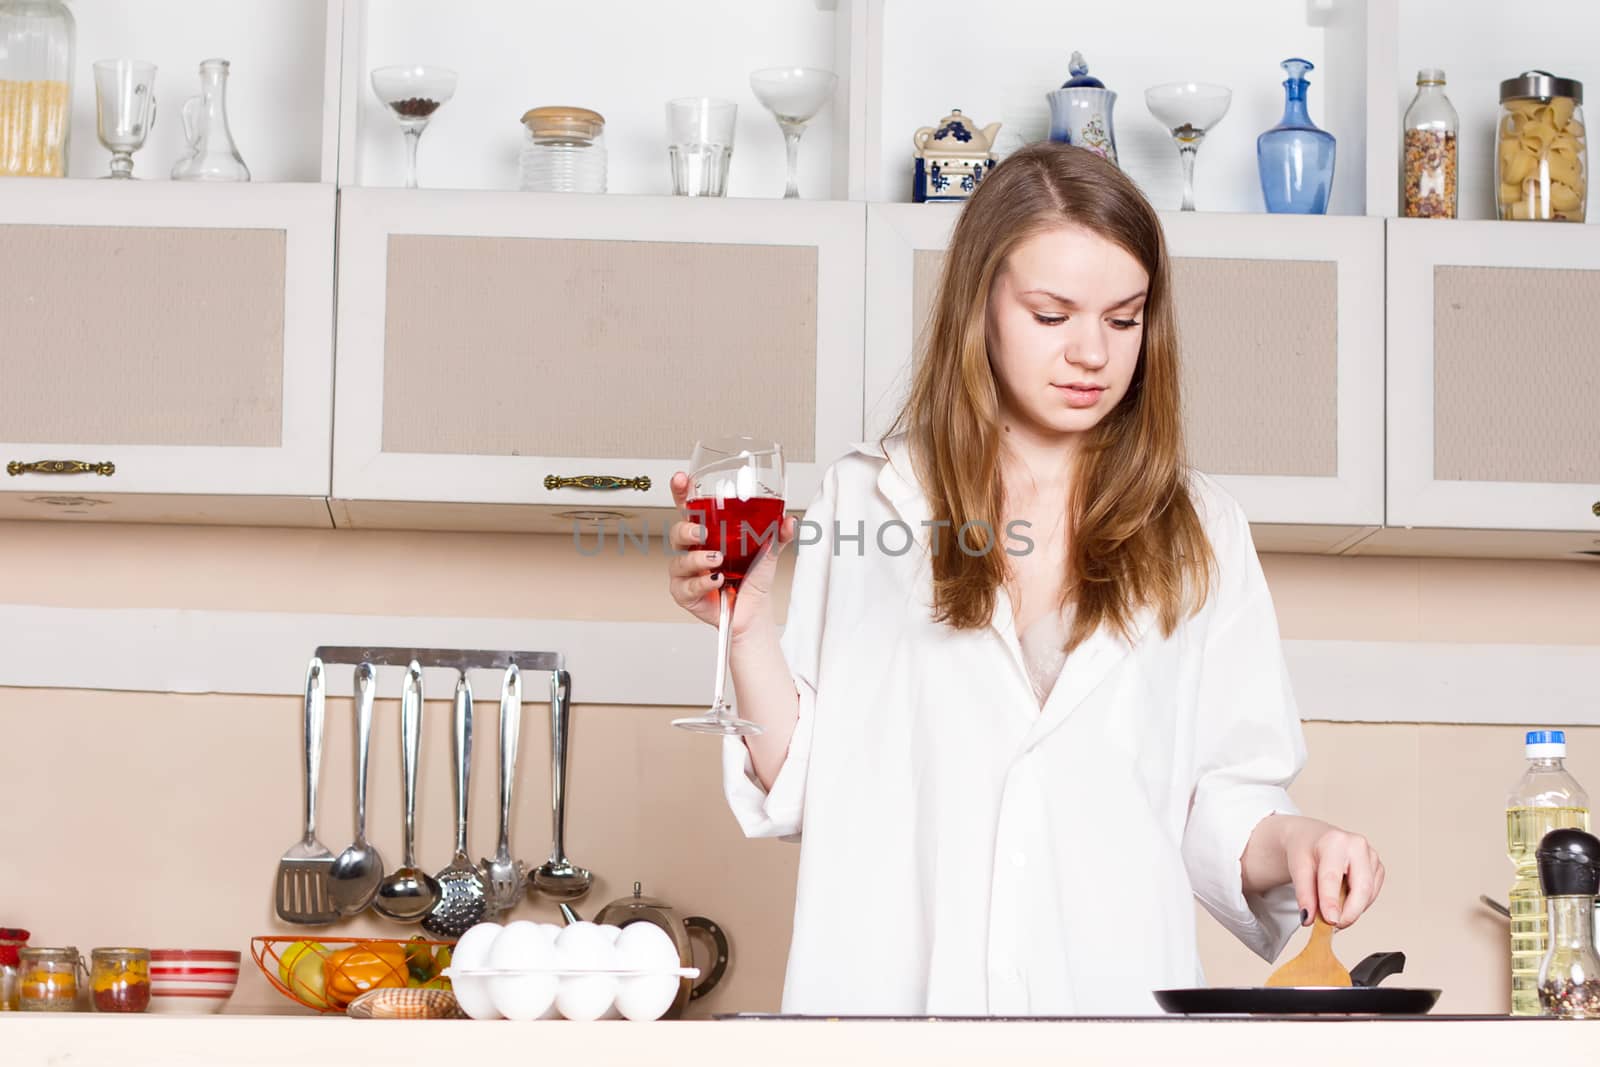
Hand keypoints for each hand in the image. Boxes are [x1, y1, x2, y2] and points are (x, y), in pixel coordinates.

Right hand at [666, 471, 796, 639]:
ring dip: (697, 559)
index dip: (680, 492)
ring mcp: (686, 572)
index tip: (681, 479)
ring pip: (679, 561)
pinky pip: (686, 587)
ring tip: (716, 560)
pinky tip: (715, 581)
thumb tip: (790, 521)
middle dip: (686, 530)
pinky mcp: (685, 594)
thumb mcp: (768, 552)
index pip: (687, 508)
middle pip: (676, 532)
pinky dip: (701, 583)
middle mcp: (692, 550)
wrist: (754, 611)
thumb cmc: (753, 577)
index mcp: (707, 532)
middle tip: (702, 533)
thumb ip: (778, 535)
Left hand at [1280, 818, 1385, 928]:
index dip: (1332, 902)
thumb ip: (1303, 895)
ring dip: (1352, 910)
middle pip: (1361, 888)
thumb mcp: (1297, 869)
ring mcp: (1372, 856)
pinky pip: (1372, 895)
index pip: (1333, 877)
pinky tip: (1344, 900)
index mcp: (1335, 842)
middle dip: (1349, 912)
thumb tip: (1308, 918)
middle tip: (1333, 926)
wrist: (1313, 839)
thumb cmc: (1306, 851)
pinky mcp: (1378, 867)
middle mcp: (1358, 846)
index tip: (1330, 921)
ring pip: (1368, 895)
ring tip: (1332, 911)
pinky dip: (1358, 904)